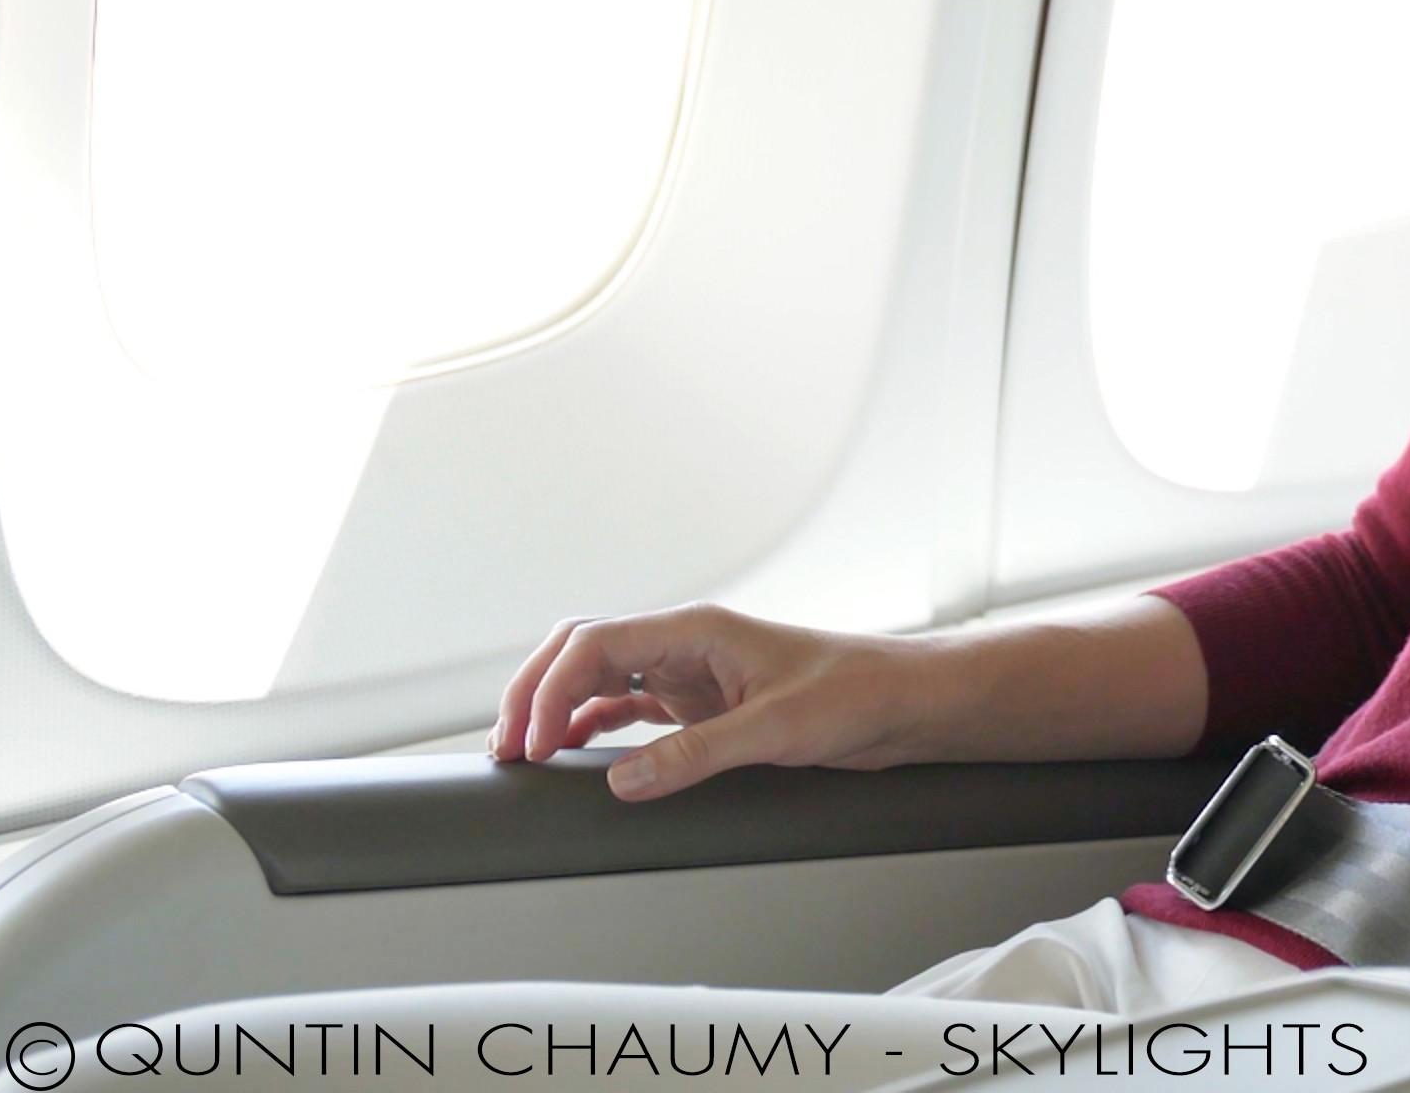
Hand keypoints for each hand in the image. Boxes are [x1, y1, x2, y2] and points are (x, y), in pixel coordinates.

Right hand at [489, 603, 930, 799]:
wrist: (903, 703)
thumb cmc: (857, 693)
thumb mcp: (777, 727)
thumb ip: (698, 753)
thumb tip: (623, 781)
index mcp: (696, 630)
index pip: (595, 645)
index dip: (549, 689)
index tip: (531, 742)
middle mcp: (684, 645)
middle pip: (582, 654)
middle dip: (534, 693)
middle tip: (506, 747)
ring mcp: (689, 674)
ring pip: (598, 682)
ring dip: (556, 712)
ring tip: (523, 756)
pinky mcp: (701, 706)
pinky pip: (628, 712)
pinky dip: (591, 729)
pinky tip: (572, 756)